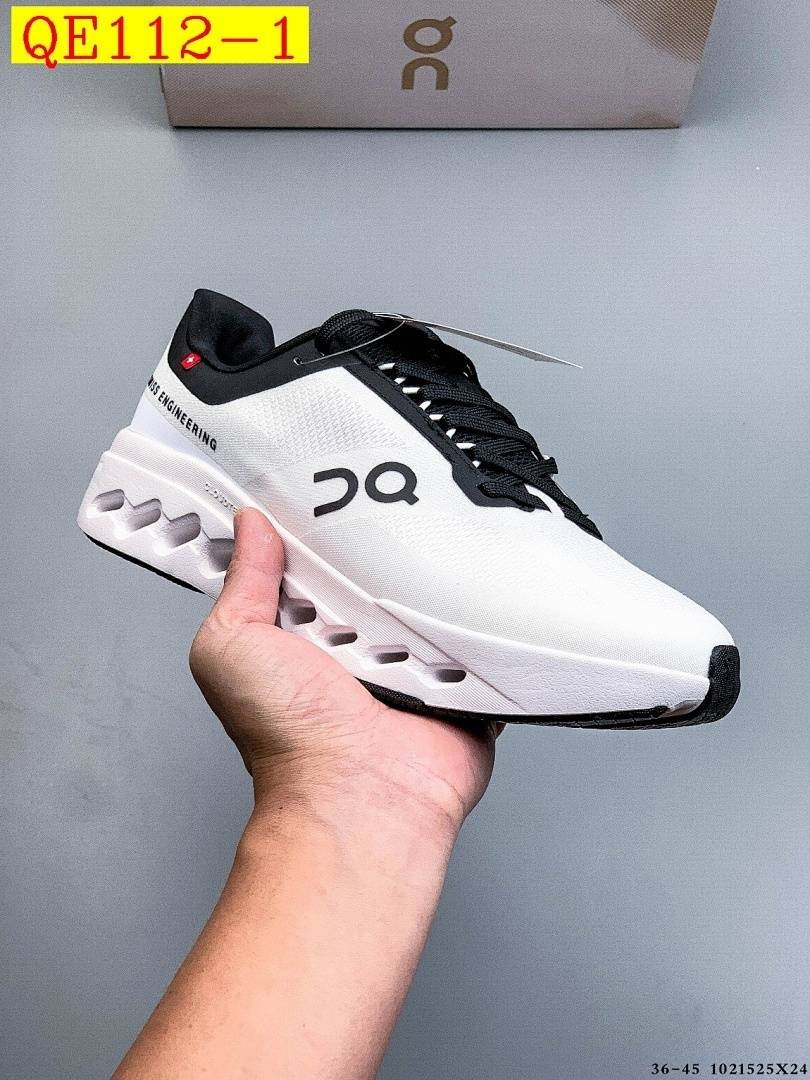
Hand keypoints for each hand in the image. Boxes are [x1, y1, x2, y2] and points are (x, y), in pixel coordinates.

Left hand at [190, 509, 499, 832]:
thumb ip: (242, 585)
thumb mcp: (232, 645)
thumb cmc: (289, 739)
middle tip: (378, 523)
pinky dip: (479, 622)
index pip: (315, 559)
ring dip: (432, 581)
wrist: (358, 793)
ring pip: (433, 593)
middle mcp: (360, 644)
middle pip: (379, 567)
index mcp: (307, 631)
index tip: (324, 488)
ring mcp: (413, 661)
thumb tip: (250, 529)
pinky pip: (481, 634)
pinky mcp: (461, 680)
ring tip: (419, 573)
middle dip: (381, 542)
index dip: (317, 525)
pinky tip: (467, 606)